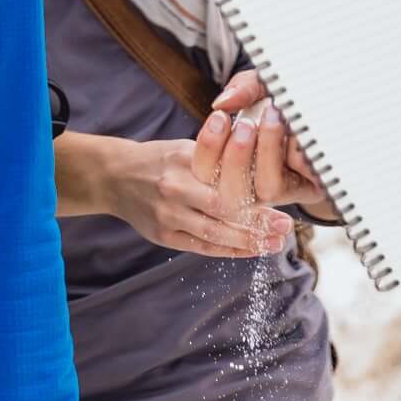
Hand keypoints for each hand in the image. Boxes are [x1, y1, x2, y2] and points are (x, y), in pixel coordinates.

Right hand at [74, 126, 290, 258]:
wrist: (115, 176)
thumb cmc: (159, 159)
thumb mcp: (186, 149)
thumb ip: (217, 161)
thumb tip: (260, 171)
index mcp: (183, 163)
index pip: (226, 184)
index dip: (256, 199)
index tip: (283, 207)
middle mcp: (175, 190)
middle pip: (224, 212)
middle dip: (258, 224)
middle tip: (286, 229)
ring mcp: (167, 216)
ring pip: (214, 234)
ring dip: (248, 242)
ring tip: (274, 244)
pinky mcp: (163, 235)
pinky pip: (201, 247)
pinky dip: (228, 250)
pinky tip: (249, 250)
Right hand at [208, 71, 334, 219]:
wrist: (334, 102)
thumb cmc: (291, 96)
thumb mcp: (264, 85)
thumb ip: (243, 89)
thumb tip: (222, 103)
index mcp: (231, 159)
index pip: (204, 168)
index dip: (208, 148)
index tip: (220, 116)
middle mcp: (252, 181)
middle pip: (228, 190)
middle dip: (236, 155)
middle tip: (247, 122)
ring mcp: (281, 190)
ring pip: (265, 189)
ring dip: (267, 151)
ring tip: (275, 117)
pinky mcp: (309, 190)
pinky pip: (294, 183)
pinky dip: (296, 155)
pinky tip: (300, 134)